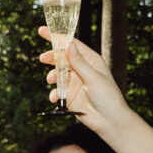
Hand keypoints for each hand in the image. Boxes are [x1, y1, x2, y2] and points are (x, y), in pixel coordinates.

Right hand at [38, 33, 152, 152]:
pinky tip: (56, 98)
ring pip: (57, 73)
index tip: (43, 31)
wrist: (109, 120)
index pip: (72, 44)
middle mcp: (81, 69)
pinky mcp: (70, 95)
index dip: (57, 37)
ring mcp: (75, 82)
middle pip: (62, 58)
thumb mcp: (93, 78)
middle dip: (51, 57)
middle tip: (43, 58)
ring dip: (52, 76)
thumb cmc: (108, 97)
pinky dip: (54, 93)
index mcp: (90, 60)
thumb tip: (68, 45)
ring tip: (51, 80)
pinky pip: (57, 91)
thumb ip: (79, 63)